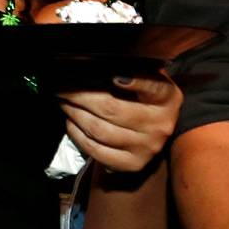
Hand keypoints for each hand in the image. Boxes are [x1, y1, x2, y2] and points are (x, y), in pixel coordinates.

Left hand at [58, 72, 182, 173]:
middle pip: (112, 109)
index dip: (135, 82)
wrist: (153, 129)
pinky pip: (96, 150)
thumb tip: (93, 64)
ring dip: (74, 114)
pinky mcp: (133, 164)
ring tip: (63, 102)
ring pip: (99, 130)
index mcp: (167, 98)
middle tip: (62, 88)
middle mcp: (161, 124)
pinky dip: (77, 134)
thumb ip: (128, 69)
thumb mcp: (144, 78)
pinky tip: (70, 122)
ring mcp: (148, 147)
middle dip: (79, 96)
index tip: (113, 76)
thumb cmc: (141, 97)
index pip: (153, 87)